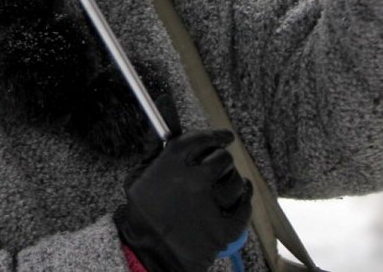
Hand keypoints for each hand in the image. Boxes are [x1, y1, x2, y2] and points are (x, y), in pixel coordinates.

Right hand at [117, 128, 251, 271]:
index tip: (225, 136)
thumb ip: (157, 155)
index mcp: (171, 164)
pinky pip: (243, 209)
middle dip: (223, 159)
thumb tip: (170, 130)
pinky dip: (244, 202)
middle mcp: (193, 180)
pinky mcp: (222, 228)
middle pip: (222, 159)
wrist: (147, 253)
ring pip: (236, 183)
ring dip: (235, 181)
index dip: (216, 136)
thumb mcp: (138, 178)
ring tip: (232, 182)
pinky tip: (241, 198)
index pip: (201, 140)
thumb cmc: (141, 215)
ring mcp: (210, 205)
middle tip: (221, 164)